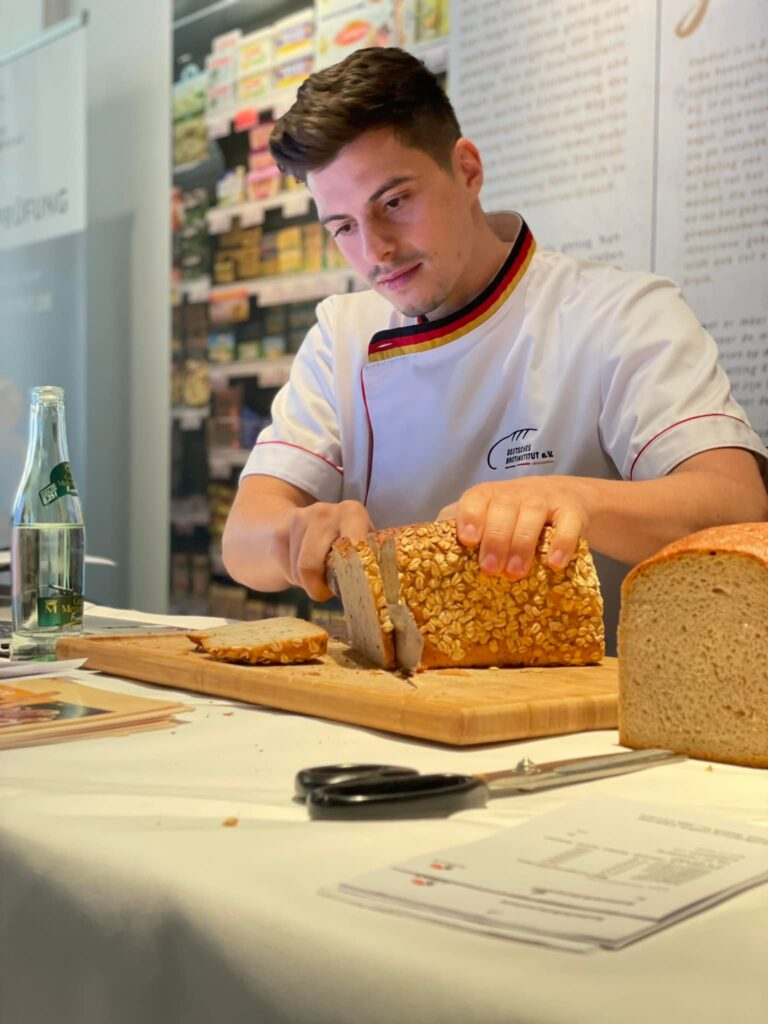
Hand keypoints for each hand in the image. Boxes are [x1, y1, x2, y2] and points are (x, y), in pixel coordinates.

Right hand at [271, 500, 373, 600]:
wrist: (296, 520)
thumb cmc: (339, 540)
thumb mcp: (360, 542)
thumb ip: (369, 558)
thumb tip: (381, 589)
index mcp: (352, 512)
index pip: (354, 549)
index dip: (354, 575)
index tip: (355, 588)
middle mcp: (324, 512)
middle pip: (314, 566)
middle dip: (319, 588)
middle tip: (327, 591)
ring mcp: (298, 520)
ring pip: (300, 572)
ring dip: (308, 583)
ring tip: (317, 576)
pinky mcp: (280, 533)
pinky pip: (287, 571)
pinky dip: (295, 578)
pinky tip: (301, 567)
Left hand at [438, 478, 589, 579]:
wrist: (565, 498)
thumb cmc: (512, 515)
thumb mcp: (485, 517)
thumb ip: (457, 527)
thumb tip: (424, 552)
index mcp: (488, 496)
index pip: (476, 498)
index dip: (470, 517)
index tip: (467, 540)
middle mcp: (515, 494)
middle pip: (503, 509)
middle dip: (496, 539)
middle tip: (491, 570)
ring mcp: (545, 501)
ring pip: (532, 514)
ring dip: (522, 543)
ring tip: (516, 572)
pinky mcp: (572, 512)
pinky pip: (568, 524)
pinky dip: (562, 542)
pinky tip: (554, 563)